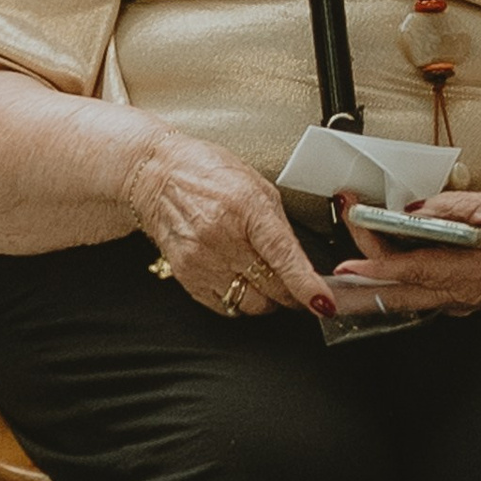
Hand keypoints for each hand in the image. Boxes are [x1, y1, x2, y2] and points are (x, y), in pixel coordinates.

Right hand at [122, 124, 326, 316]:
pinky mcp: (187, 276)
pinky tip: (241, 283)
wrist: (157, 176)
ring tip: (267, 282)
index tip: (322, 302)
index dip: (305, 284)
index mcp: (247, 207)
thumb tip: (300, 260)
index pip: (283, 255)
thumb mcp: (256, 185)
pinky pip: (224, 307)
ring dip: (266, 300)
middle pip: (270, 286)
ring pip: (250, 303)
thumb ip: (279, 224)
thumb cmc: (208, 174)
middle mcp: (222, 237)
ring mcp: (202, 260)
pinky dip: (239, 301)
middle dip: (292, 293)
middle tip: (300, 289)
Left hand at [322, 190, 480, 315]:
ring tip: (341, 279)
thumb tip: (412, 208)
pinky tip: (373, 282)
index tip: (350, 264)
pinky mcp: (457, 304)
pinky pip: (418, 301)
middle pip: (400, 297)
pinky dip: (392, 292)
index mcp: (475, 268)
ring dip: (371, 292)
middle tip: (330, 276)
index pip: (417, 271)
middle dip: (360, 288)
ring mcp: (459, 304)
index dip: (380, 268)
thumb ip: (453, 206)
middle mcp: (463, 294)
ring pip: (405, 303)